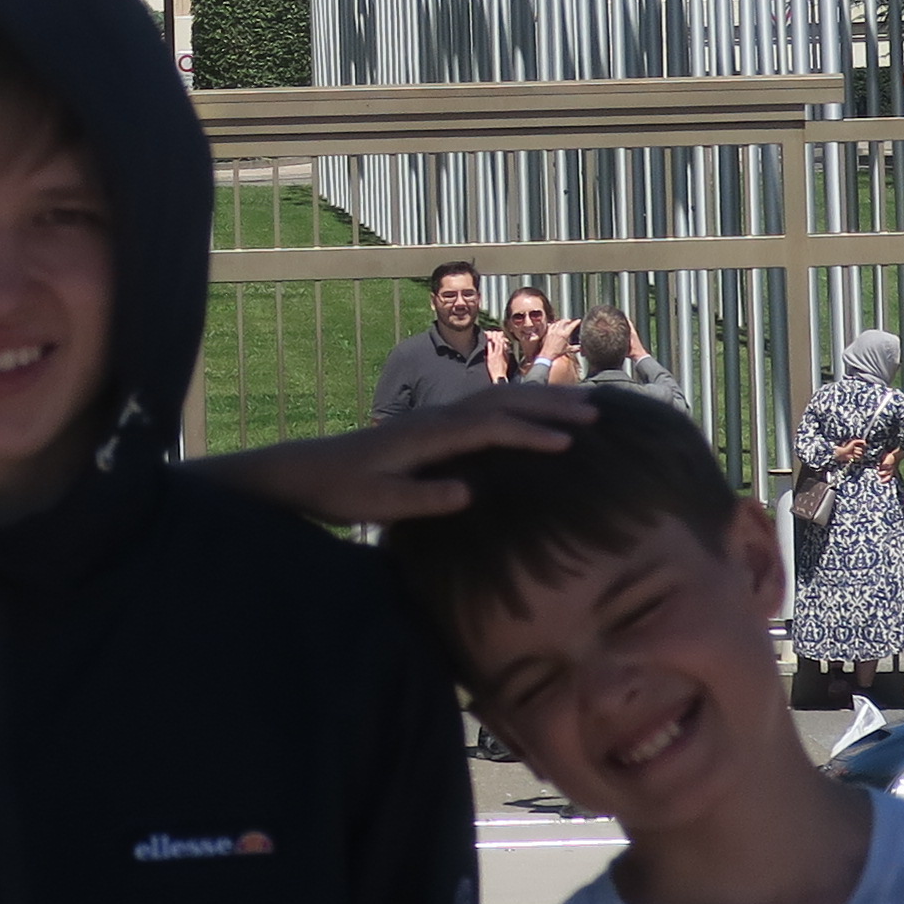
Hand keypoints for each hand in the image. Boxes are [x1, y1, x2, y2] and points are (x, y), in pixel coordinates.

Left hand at [192, 387, 595, 524]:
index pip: (489, 428)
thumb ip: (422, 499)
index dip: (530, 433)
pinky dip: (519, 405)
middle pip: (502, 401)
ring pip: (497, 398)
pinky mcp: (434, 425)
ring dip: (539, 400)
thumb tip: (470, 493)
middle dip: (550, 404)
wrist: (306, 471)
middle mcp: (436, 418)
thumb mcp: (378, 504)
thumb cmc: (341, 490)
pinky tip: (536, 413)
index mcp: (427, 435)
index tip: (568, 444)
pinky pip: (486, 407)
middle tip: (597, 412)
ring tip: (582, 406)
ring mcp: (436, 417)